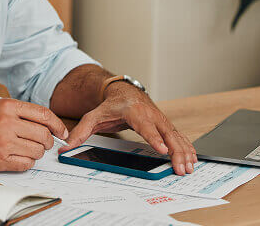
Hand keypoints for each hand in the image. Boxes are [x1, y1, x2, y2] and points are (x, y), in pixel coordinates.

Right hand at [0, 98, 68, 171]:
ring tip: (25, 149)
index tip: (62, 132)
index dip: (58, 125)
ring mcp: (4, 141)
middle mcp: (7, 122)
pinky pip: (27, 164)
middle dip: (48, 141)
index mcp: (8, 106)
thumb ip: (22, 114)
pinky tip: (18, 157)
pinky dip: (27, 162)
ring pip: (37, 150)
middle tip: (43, 143)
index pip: (44, 114)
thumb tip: (50, 125)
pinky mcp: (1, 159)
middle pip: (44, 134)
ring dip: (36, 153)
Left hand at [59, 82, 197, 174]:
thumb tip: (66, 145)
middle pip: (165, 133)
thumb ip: (81, 131)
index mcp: (134, 111)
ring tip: (188, 168)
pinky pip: (179, 137)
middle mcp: (151, 115)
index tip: (162, 149)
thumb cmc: (111, 105)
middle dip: (175, 151)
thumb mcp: (93, 116)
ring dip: (184, 152)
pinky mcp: (166, 125)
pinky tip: (193, 160)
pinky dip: (187, 148)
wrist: (124, 92)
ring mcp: (160, 120)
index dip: (154, 137)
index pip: (145, 125)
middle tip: (180, 167)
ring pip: (175, 136)